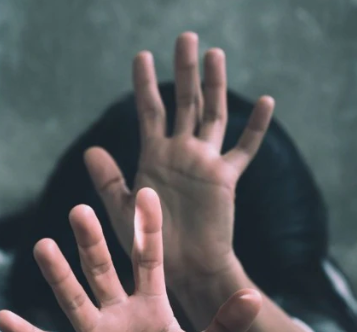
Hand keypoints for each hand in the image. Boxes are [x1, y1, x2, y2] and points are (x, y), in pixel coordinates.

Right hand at [0, 189, 261, 331]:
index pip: (149, 261)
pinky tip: (3, 318)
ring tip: (41, 245)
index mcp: (150, 307)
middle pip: (103, 271)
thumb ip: (225, 328)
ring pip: (74, 299)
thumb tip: (252, 296)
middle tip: (80, 209)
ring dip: (58, 275)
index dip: (148, 230)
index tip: (146, 193)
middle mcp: (118, 314)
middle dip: (92, 242)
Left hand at [85, 32, 274, 283]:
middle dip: (184, 70)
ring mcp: (205, 162)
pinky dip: (255, 127)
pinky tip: (266, 101)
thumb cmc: (148, 243)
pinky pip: (244, 149)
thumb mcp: (121, 209)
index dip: (145, 83)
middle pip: (184, 101)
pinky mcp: (224, 179)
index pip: (150, 110)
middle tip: (185, 36)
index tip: (141, 55)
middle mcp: (181, 153)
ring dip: (214, 85)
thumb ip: (109, 180)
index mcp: (154, 156)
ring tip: (214, 54)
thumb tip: (90, 150)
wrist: (179, 270)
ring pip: (212, 114)